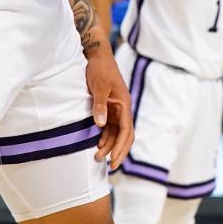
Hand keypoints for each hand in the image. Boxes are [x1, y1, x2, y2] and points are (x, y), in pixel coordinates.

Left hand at [86, 44, 133, 169]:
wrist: (97, 57)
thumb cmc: (100, 69)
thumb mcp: (99, 87)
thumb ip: (100, 106)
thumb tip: (100, 125)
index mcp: (124, 105)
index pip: (126, 131)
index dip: (121, 147)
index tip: (113, 160)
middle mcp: (122, 110)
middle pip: (125, 136)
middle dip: (118, 151)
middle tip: (109, 166)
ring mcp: (116, 110)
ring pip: (116, 133)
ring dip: (109, 146)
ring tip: (96, 158)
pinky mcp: (109, 109)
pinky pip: (109, 128)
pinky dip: (105, 138)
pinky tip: (97, 145)